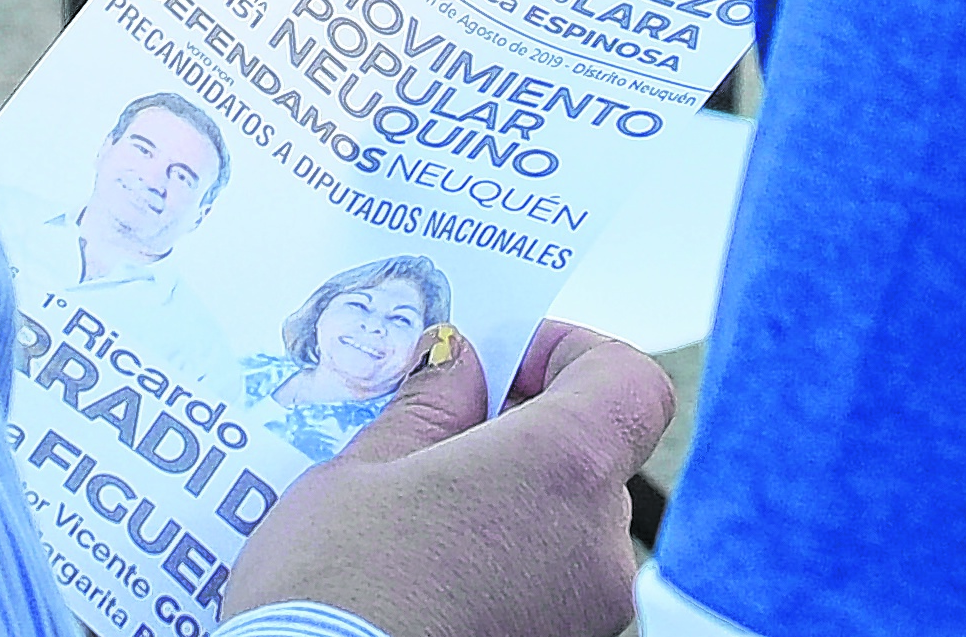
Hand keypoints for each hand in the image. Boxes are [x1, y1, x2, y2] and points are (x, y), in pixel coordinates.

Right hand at [221, 321, 675, 636]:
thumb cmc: (335, 590)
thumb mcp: (363, 468)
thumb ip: (430, 405)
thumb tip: (459, 363)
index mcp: (562, 470)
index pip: (630, 383)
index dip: (572, 354)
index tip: (503, 360)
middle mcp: (598, 544)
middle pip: (591, 456)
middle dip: (519, 435)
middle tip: (434, 435)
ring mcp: (590, 612)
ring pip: (567, 525)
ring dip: (508, 504)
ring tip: (418, 514)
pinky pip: (551, 584)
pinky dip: (506, 563)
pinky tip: (429, 571)